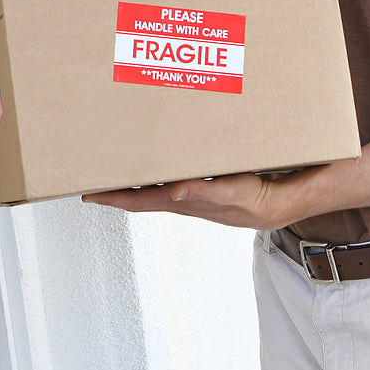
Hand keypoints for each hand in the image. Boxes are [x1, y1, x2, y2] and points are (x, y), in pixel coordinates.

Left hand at [82, 172, 290, 229]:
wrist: (279, 204)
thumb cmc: (256, 200)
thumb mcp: (231, 192)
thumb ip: (204, 192)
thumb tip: (174, 190)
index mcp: (183, 201)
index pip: (140, 200)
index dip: (114, 197)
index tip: (90, 194)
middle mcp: (182, 200)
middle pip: (140, 196)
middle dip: (115, 190)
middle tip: (91, 181)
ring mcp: (190, 196)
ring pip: (152, 190)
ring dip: (132, 183)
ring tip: (113, 173)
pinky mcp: (201, 189)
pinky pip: (170, 183)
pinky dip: (156, 176)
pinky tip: (154, 166)